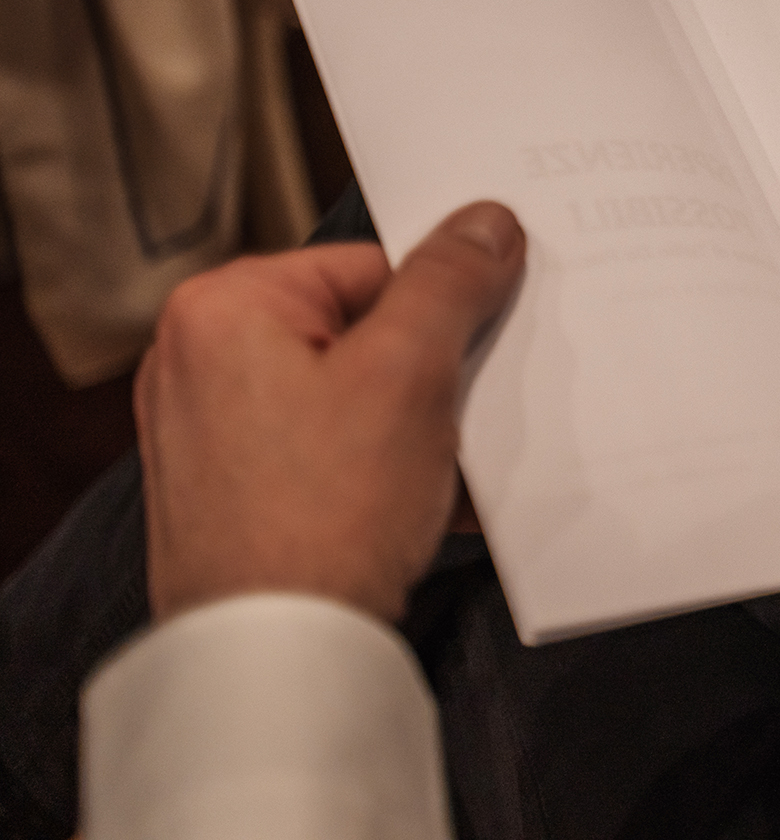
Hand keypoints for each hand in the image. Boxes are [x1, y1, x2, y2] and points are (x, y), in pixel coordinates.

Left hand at [136, 202, 524, 623]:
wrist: (276, 656)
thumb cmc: (323, 516)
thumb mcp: (409, 373)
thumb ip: (450, 283)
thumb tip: (485, 221)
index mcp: (223, 308)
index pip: (370, 265)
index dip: (437, 307)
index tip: (479, 342)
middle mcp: (197, 359)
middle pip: (359, 328)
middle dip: (426, 370)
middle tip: (463, 407)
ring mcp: (207, 431)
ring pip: (349, 393)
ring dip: (413, 425)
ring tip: (443, 466)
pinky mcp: (230, 490)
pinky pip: (327, 450)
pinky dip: (380, 468)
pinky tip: (423, 503)